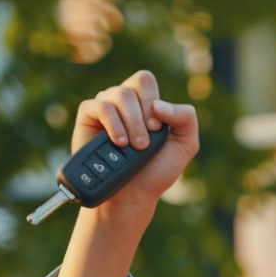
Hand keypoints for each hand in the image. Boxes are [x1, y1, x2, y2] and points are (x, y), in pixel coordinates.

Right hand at [72, 69, 198, 213]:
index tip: (156, 130)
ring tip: (134, 147)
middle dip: (145, 115)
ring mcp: (106, 107)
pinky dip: (113, 123)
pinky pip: (100, 106)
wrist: (133, 195)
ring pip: (119, 94)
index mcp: (145, 103)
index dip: (153, 101)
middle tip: (145, 143)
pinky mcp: (89, 117)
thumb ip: (186, 118)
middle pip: (136, 83)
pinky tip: (119, 142)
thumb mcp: (185, 145)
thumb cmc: (156, 171)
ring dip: (132, 122)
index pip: (146, 81)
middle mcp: (125, 102)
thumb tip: (158, 104)